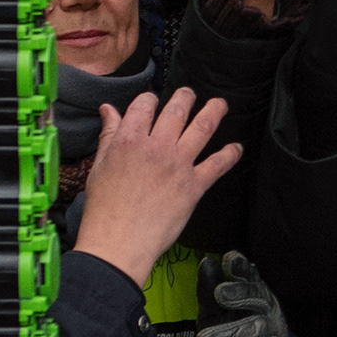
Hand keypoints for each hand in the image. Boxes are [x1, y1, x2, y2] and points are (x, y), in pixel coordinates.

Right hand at [73, 89, 240, 291]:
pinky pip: (218, 164)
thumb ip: (108, 135)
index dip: (149, 99)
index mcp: (129, 140)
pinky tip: (236, 148)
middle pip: (177, 110)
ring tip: (220, 104)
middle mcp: (157, 147)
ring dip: (214, 111)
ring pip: (202, 128)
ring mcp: (178, 165)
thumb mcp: (99, 166)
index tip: (153, 101)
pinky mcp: (194, 186)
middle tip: (189, 93)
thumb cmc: (104, 208)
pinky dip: (230, 154)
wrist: (118, 243)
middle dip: (185, 97)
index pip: (144, 105)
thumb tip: (109, 110)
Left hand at [195, 251, 288, 336]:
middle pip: (258, 297)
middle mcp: (268, 310)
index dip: (241, 269)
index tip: (228, 259)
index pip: (250, 277)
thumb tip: (207, 262)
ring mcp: (274, 334)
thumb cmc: (228, 334)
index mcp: (254, 293)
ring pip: (256, 329)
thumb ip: (209, 290)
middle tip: (219, 293)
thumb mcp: (213, 312)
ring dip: (229, 334)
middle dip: (239, 293)